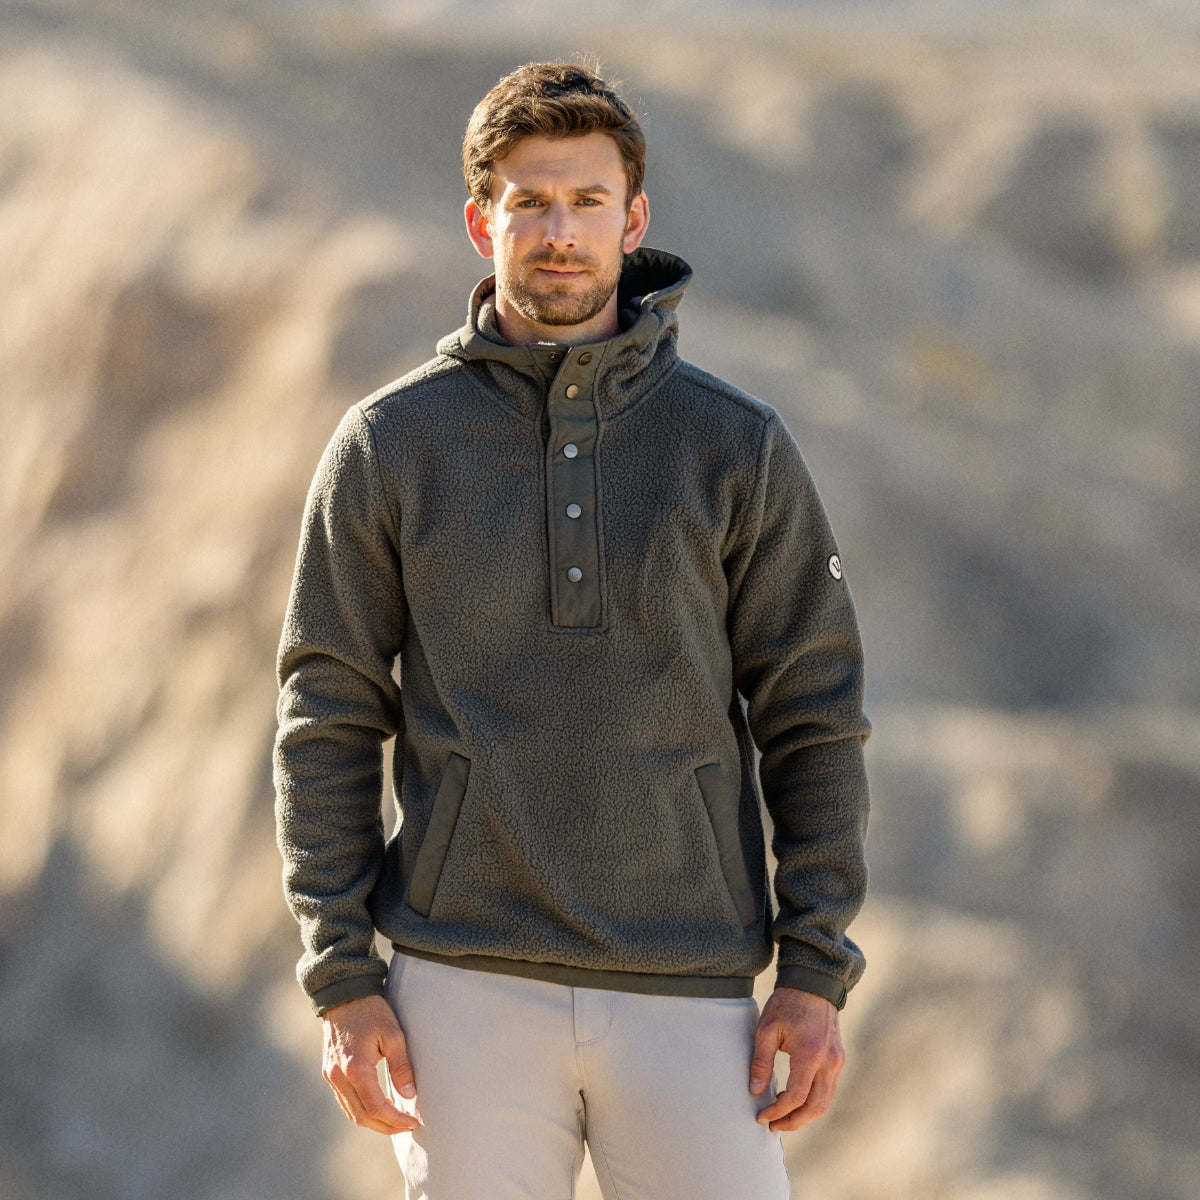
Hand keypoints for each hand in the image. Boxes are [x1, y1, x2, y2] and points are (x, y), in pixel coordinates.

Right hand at [322, 994, 419, 1134]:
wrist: (343, 994)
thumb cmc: (371, 1011)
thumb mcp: (393, 1035)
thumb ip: (401, 1067)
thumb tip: (410, 1096)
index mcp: (356, 1068)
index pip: (376, 1107)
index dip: (395, 1120)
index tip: (413, 1122)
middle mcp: (339, 1077)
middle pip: (361, 1116)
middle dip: (386, 1126)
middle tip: (406, 1126)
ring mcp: (330, 1076)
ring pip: (351, 1112)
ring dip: (373, 1121)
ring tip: (395, 1120)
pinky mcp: (328, 1072)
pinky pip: (344, 1101)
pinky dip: (360, 1110)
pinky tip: (377, 1106)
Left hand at [749, 987, 844, 1130]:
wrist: (813, 985)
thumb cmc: (787, 1004)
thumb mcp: (767, 1028)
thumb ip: (761, 1061)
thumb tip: (755, 1091)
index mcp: (810, 1053)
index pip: (796, 1096)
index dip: (778, 1111)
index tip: (761, 1116)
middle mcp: (829, 1062)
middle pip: (816, 1107)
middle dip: (793, 1122)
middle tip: (772, 1125)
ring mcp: (837, 1062)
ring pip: (825, 1102)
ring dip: (804, 1115)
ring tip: (781, 1116)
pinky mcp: (839, 1060)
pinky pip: (828, 1090)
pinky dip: (813, 1102)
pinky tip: (795, 1100)